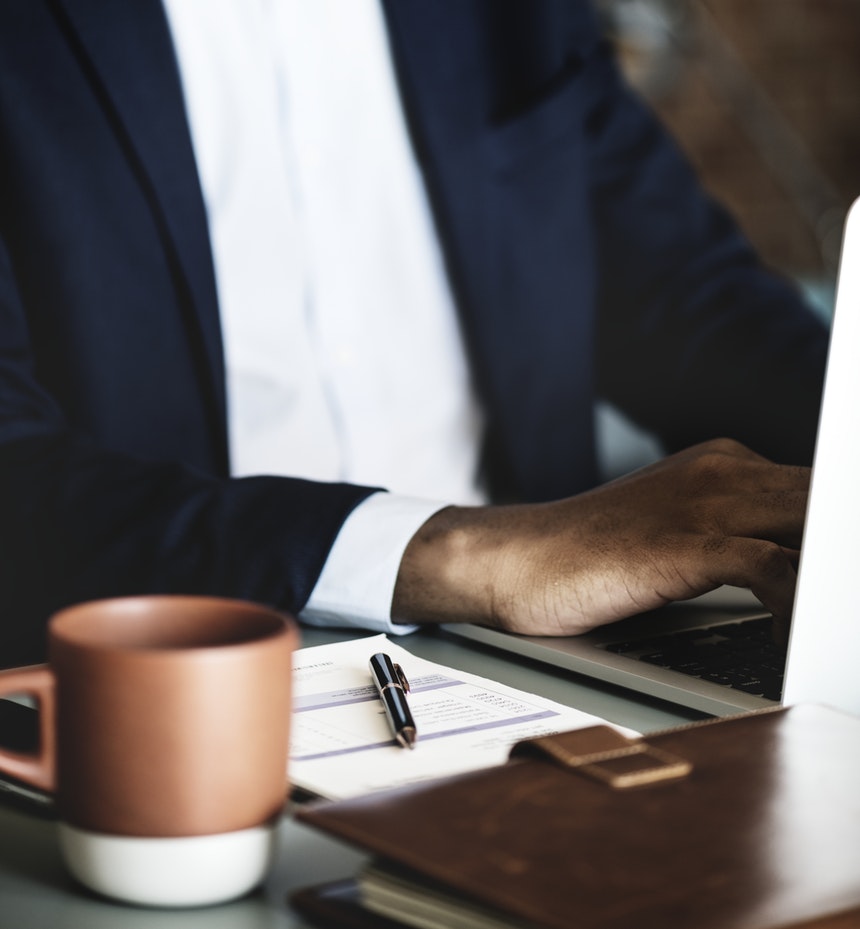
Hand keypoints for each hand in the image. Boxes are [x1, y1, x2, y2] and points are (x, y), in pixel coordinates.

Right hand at [392, 439, 807, 635]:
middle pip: (830, 497)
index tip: (840, 582)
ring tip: (834, 614)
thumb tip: (794, 571)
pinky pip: (771, 567)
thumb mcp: (672, 532)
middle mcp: (721, 473)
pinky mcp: (679, 545)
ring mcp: (702, 505)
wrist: (513, 559)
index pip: (824, 489)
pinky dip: (799, 603)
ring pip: (815, 522)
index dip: (839, 534)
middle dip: (842, 551)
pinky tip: (794, 632)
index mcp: (724, 466)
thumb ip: (733, 534)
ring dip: (834, 574)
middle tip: (844, 597)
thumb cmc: (587, 557)